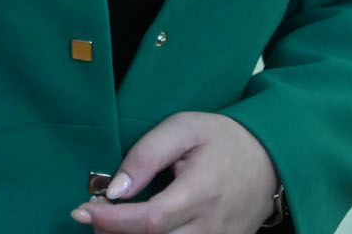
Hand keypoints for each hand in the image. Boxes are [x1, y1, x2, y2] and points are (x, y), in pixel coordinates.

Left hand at [70, 112, 277, 232]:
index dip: (110, 221)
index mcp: (201, 193)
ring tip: (113, 223)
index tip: (81, 209)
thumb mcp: (183, 128)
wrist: (270, 159)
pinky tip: (139, 230)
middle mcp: (211, 227)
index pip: (149, 220)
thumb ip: (146, 155)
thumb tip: (115, 190)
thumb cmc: (222, 139)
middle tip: (93, 214)